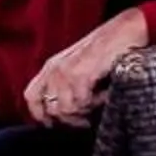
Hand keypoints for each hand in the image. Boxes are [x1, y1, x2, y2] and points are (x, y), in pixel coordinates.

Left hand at [26, 9, 149, 126]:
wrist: (124, 31)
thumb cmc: (106, 50)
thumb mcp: (78, 66)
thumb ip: (66, 84)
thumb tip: (62, 112)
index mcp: (51, 66)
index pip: (31, 97)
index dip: (39, 114)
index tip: (52, 125)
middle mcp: (54, 69)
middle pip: (51, 109)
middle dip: (70, 119)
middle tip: (86, 119)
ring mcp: (65, 71)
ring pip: (67, 109)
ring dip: (86, 110)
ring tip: (99, 99)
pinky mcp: (79, 74)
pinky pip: (83, 102)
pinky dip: (97, 102)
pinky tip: (105, 93)